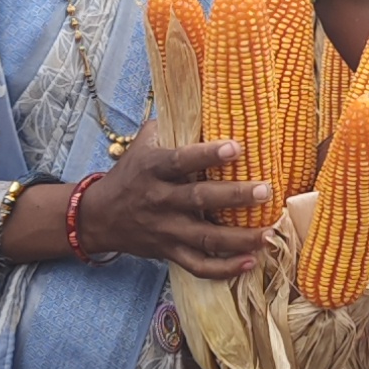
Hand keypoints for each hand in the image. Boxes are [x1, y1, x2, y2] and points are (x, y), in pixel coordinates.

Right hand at [71, 130, 273, 281]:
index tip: (237, 147)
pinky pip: (198, 266)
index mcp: (153, 169)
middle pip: (199, 200)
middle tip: (266, 191)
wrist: (99, 217)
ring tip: (269, 234)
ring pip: (205, 239)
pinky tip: (251, 262)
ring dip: (239, 239)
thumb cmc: (130, 174)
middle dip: (234, 196)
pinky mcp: (169, 252)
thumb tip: (203, 99)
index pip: (182, 160)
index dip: (208, 154)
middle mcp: (159, 200)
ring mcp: (165, 230)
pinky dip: (225, 269)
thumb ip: (170, 125)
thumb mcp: (143, 144)